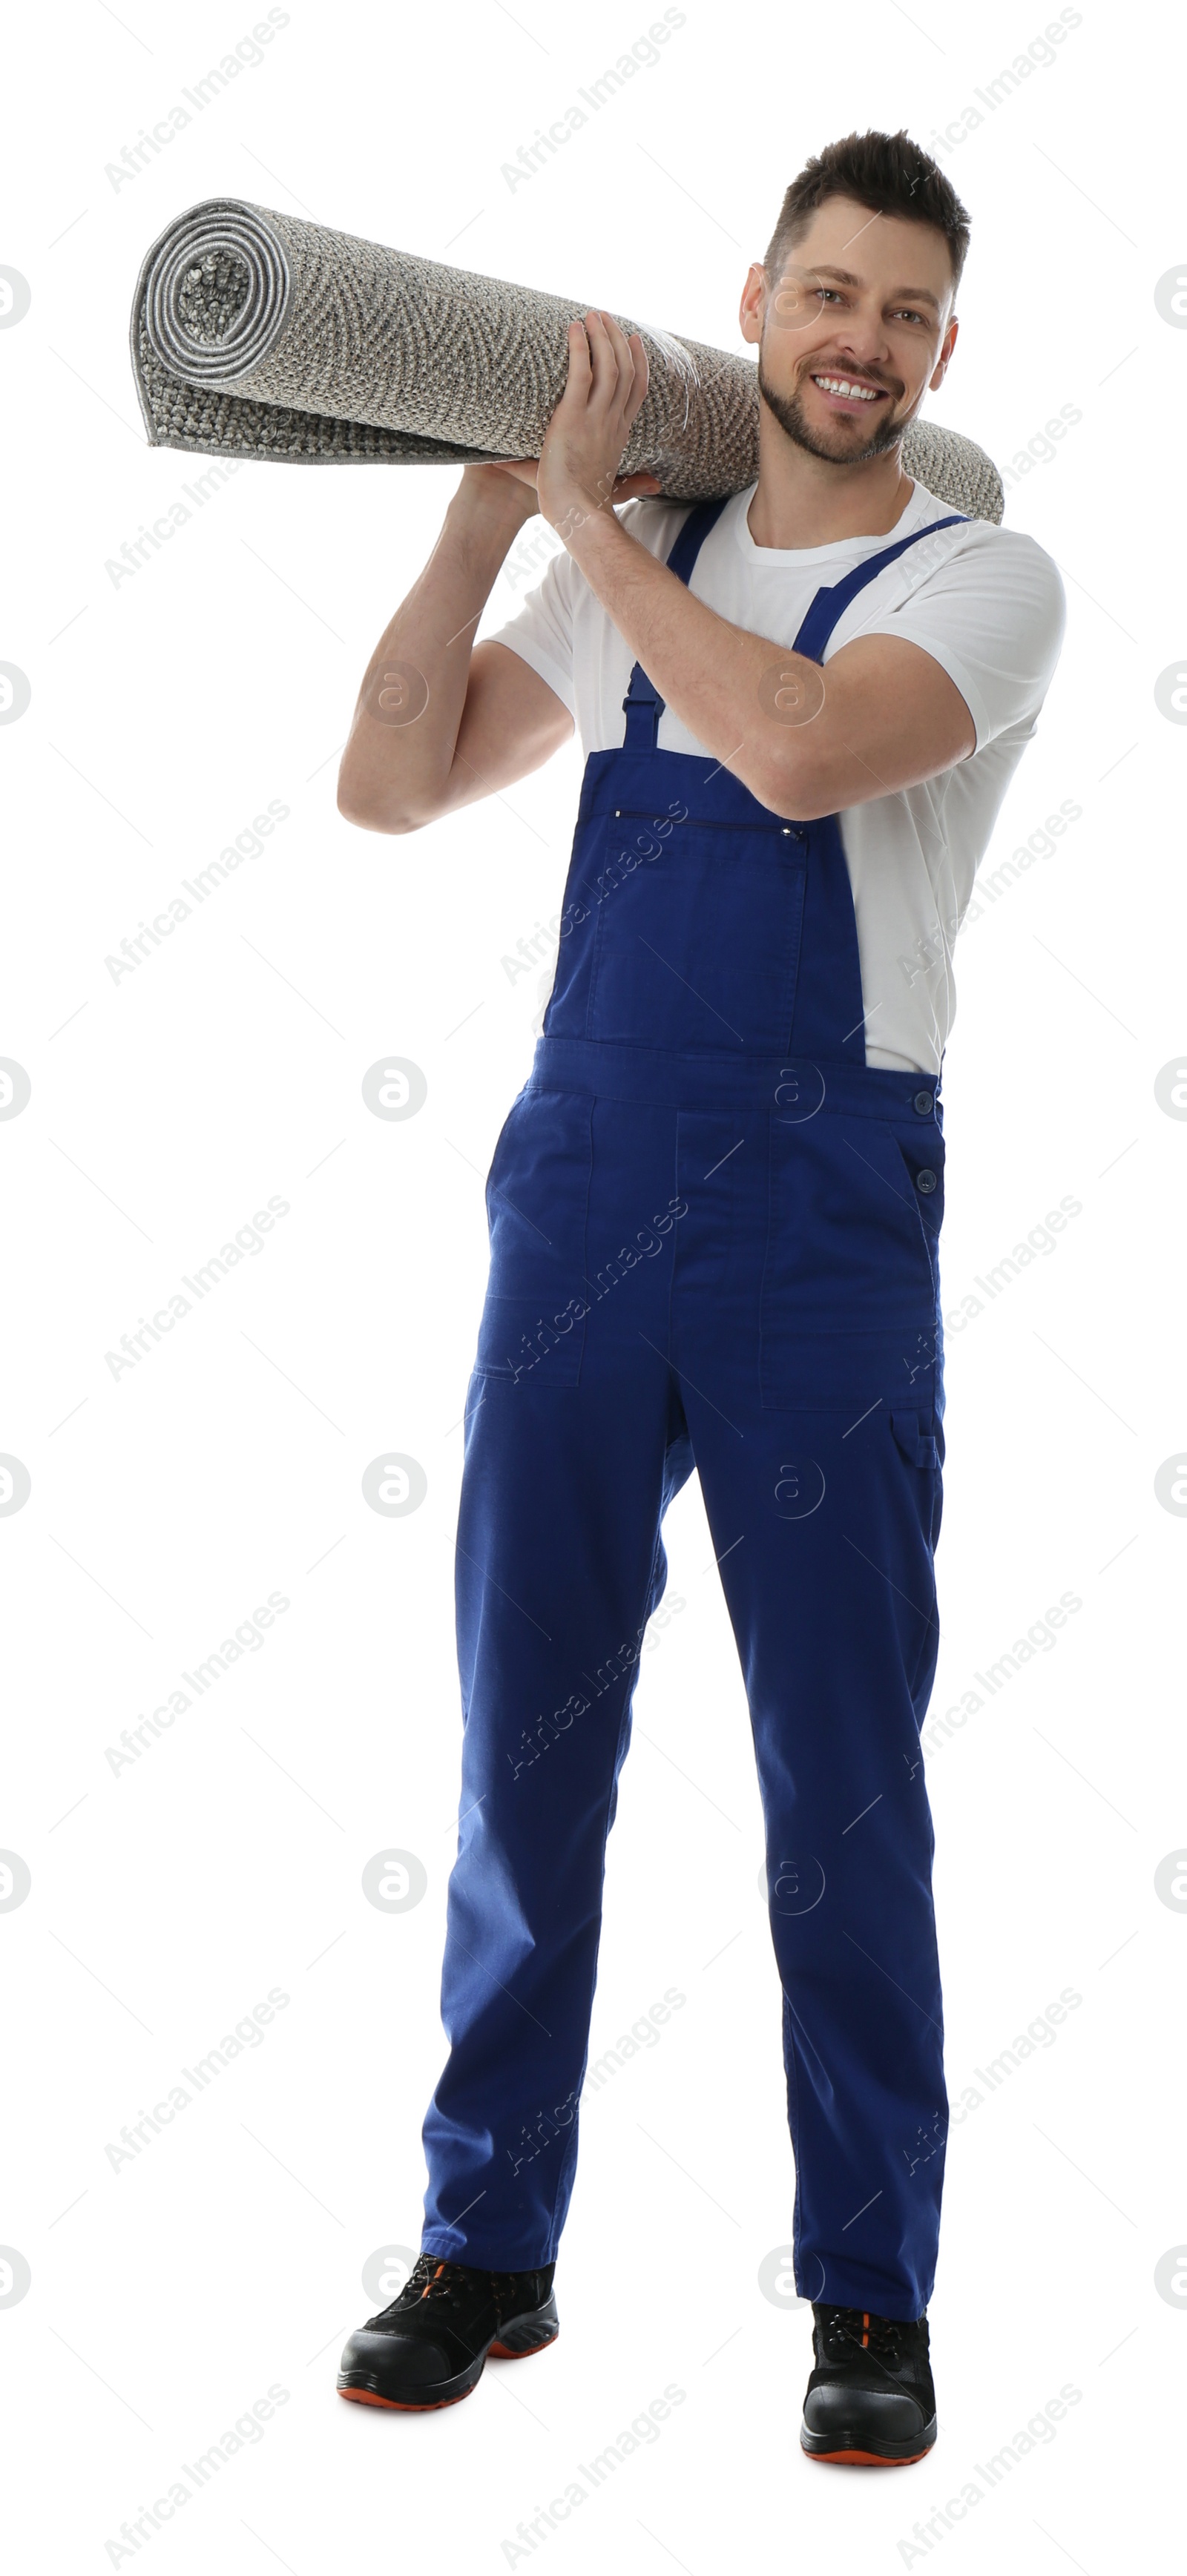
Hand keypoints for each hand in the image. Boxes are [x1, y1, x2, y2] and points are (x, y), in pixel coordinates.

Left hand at [502, 310, 660, 537]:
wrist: (575, 514)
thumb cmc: (586, 506)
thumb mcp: (615, 490)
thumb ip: (632, 484)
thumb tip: (657, 483)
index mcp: (620, 434)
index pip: (636, 390)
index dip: (638, 362)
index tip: (635, 340)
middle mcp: (612, 421)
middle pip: (624, 369)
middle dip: (617, 339)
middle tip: (606, 318)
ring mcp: (595, 417)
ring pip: (608, 365)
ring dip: (601, 336)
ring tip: (592, 315)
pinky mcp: (573, 416)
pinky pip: (582, 372)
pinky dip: (580, 347)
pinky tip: (574, 329)